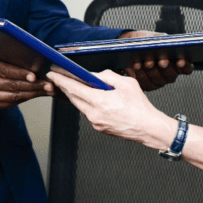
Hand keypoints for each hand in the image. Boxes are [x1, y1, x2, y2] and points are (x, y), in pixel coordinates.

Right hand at [0, 51, 54, 109]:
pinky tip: (36, 94)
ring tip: (47, 90)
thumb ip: (2, 55)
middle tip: (49, 84)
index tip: (34, 75)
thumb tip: (29, 56)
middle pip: (12, 85)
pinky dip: (25, 98)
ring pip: (14, 96)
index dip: (20, 73)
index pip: (4, 70)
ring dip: (33, 93)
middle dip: (34, 85)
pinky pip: (11, 103)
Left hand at [46, 70, 173, 148]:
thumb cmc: (140, 106)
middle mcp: (94, 114)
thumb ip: (108, 76)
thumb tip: (96, 75)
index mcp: (99, 101)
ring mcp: (95, 123)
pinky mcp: (99, 128)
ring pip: (80, 106)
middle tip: (59, 77)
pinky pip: (88, 113)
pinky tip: (89, 98)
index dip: (61, 80)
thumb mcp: (126, 83)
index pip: (74, 88)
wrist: (148, 128)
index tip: (53, 74)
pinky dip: (86, 104)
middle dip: (65, 87)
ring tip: (74, 85)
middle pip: (73, 98)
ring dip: (76, 95)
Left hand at [118, 30, 193, 90]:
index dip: (186, 66)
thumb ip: (161, 38)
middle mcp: (170, 73)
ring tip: (145, 61)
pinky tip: (136, 65)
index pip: (187, 68)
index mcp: (177, 61)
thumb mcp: (154, 36)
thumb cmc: (145, 41)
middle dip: (166, 68)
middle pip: (171, 75)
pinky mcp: (147, 85)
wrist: (129, 47)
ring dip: (150, 69)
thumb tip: (165, 41)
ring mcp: (159, 80)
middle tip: (162, 62)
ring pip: (157, 79)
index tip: (180, 62)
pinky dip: (140, 73)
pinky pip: (145, 83)